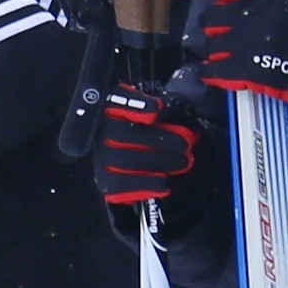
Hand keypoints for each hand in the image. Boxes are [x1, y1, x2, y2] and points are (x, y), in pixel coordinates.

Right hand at [89, 84, 201, 213]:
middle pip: (121, 133)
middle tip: (186, 144)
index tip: (157, 110)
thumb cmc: (157, 130)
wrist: (145, 157)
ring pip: (122, 160)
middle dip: (158, 139)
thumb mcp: (164, 112)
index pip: (116, 102)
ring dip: (157, 161)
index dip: (134, 105)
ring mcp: (101, 157)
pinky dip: (144, 184)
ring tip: (183, 162)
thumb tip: (177, 102)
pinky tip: (164, 184)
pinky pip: (119, 186)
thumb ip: (170, 105)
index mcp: (113, 107)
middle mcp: (101, 131)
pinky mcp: (107, 181)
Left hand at [174, 0, 287, 98]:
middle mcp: (249, 14)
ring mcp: (245, 41)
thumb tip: (222, 3)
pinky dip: (212, 74)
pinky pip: (212, 70)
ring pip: (210, 48)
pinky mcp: (244, 67)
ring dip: (218, 56)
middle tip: (229, 41)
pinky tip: (221, 75)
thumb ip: (253, 1)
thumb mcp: (279, 4)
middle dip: (215, 33)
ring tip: (235, 60)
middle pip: (208, 21)